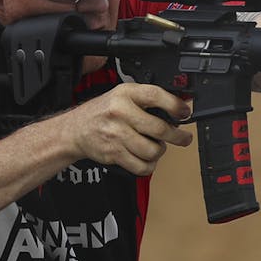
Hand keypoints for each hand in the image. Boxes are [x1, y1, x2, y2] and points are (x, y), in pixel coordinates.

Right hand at [55, 83, 193, 174]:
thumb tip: (180, 105)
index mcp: (125, 94)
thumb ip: (149, 99)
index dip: (175, 105)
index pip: (155, 96)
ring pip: (153, 150)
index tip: (185, 112)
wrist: (75, 129)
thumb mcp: (124, 95)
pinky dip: (148, 165)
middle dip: (177, 136)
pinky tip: (146, 158)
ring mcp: (116, 134)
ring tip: (156, 146)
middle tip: (183, 138)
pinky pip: (142, 166)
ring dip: (159, 151)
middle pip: (159, 129)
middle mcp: (120, 113)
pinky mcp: (114, 153)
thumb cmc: (103, 112)